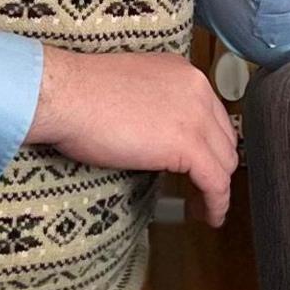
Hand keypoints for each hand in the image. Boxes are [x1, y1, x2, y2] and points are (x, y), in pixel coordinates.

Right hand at [26, 46, 235, 225]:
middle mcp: (197, 90)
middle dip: (216, 165)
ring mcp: (196, 117)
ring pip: (224, 162)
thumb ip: (155, 107)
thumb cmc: (79, 94)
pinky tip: (209, 216)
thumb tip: (157, 135)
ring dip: (217, 188)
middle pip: (224, 138)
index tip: (199, 162)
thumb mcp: (131, 91)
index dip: (209, 143)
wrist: (65, 97)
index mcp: (183, 73)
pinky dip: (216, 204)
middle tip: (201, 187)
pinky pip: (216, 183)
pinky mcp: (188, 146)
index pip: (213, 114)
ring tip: (202, 205)